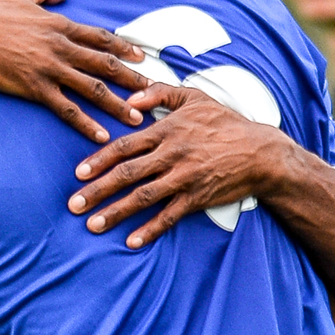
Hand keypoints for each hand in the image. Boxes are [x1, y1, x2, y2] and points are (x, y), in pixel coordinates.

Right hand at [0, 0, 149, 141]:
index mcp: (58, 24)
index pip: (100, 37)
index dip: (123, 48)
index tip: (142, 58)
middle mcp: (60, 46)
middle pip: (105, 64)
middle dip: (132, 79)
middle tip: (153, 91)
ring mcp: (49, 68)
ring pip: (93, 89)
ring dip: (118, 105)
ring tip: (138, 118)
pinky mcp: (34, 88)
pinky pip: (66, 109)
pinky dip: (86, 124)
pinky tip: (101, 136)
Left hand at [67, 83, 284, 246]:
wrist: (260, 152)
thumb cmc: (224, 122)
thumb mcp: (193, 97)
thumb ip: (159, 93)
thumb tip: (130, 98)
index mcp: (166, 130)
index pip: (124, 146)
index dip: (99, 160)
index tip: (78, 173)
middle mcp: (171, 155)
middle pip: (127, 175)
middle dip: (97, 190)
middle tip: (73, 204)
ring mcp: (184, 178)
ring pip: (143, 197)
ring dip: (115, 212)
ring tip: (92, 225)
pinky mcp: (197, 198)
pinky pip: (169, 216)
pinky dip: (150, 230)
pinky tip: (131, 241)